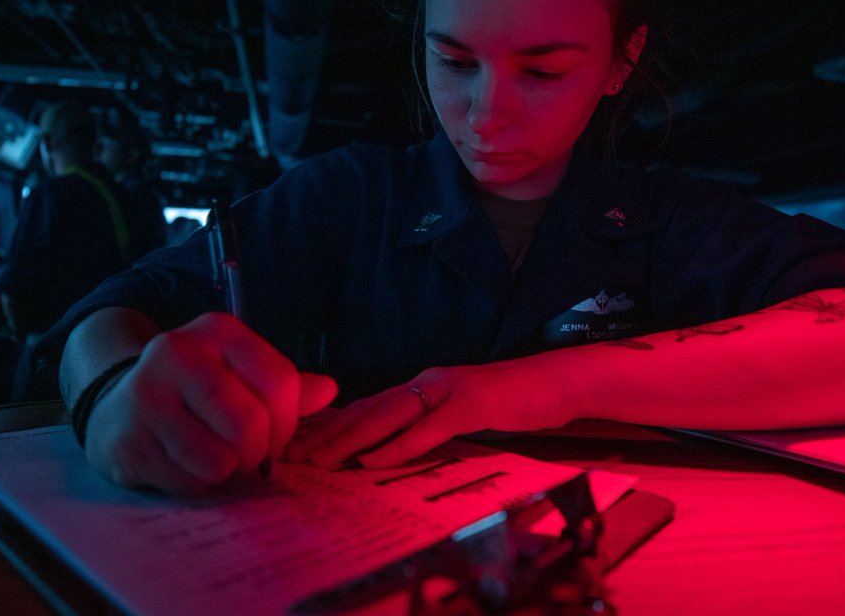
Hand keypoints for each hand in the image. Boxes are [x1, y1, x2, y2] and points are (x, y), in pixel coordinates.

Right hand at [83, 312, 336, 493]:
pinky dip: (196, 484)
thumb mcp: (239, 374)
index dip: (288, 423)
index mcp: (219, 331)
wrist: (116, 403)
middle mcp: (179, 352)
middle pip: (250, 423)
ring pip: (218, 459)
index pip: (280, 382)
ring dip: (226, 472)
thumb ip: (284, 386)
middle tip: (250, 457)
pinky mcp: (127, 439)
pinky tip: (183, 464)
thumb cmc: (194, 392)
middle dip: (258, 453)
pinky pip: (186, 481)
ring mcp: (147, 395)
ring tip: (214, 458)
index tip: (277, 437)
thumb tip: (330, 390)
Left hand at [286, 357, 574, 469]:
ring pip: (389, 415)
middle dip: (327, 434)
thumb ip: (424, 426)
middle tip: (291, 455)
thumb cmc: (506, 404)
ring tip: (320, 460)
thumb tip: (386, 450)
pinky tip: (375, 460)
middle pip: (367, 409)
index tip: (297, 445)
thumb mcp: (457, 416)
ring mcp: (448, 391)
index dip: (330, 426)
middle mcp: (426, 384)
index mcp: (420, 388)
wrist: (553, 384)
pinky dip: (400, 445)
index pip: (366, 406)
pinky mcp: (472, 404)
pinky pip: (429, 428)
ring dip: (350, 439)